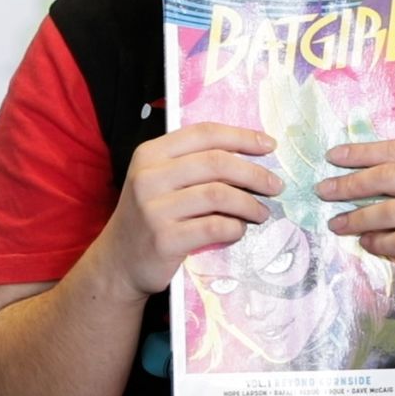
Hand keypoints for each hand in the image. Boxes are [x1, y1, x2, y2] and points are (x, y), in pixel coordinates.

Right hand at [93, 122, 279, 300]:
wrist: (119, 262)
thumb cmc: (149, 217)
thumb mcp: (159, 181)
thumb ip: (193, 164)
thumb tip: (251, 154)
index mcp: (150, 154)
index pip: (204, 133)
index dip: (241, 136)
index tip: (269, 146)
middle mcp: (148, 177)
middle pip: (216, 162)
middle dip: (254, 173)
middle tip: (275, 186)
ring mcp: (154, 209)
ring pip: (219, 195)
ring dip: (250, 204)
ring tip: (262, 212)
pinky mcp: (164, 240)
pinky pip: (214, 227)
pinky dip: (235, 227)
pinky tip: (239, 230)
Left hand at [317, 139, 394, 295]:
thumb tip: (368, 171)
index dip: (362, 152)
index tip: (333, 157)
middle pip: (390, 177)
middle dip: (350, 184)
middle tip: (324, 191)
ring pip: (392, 211)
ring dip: (358, 218)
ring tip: (338, 223)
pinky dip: (379, 242)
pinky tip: (367, 243)